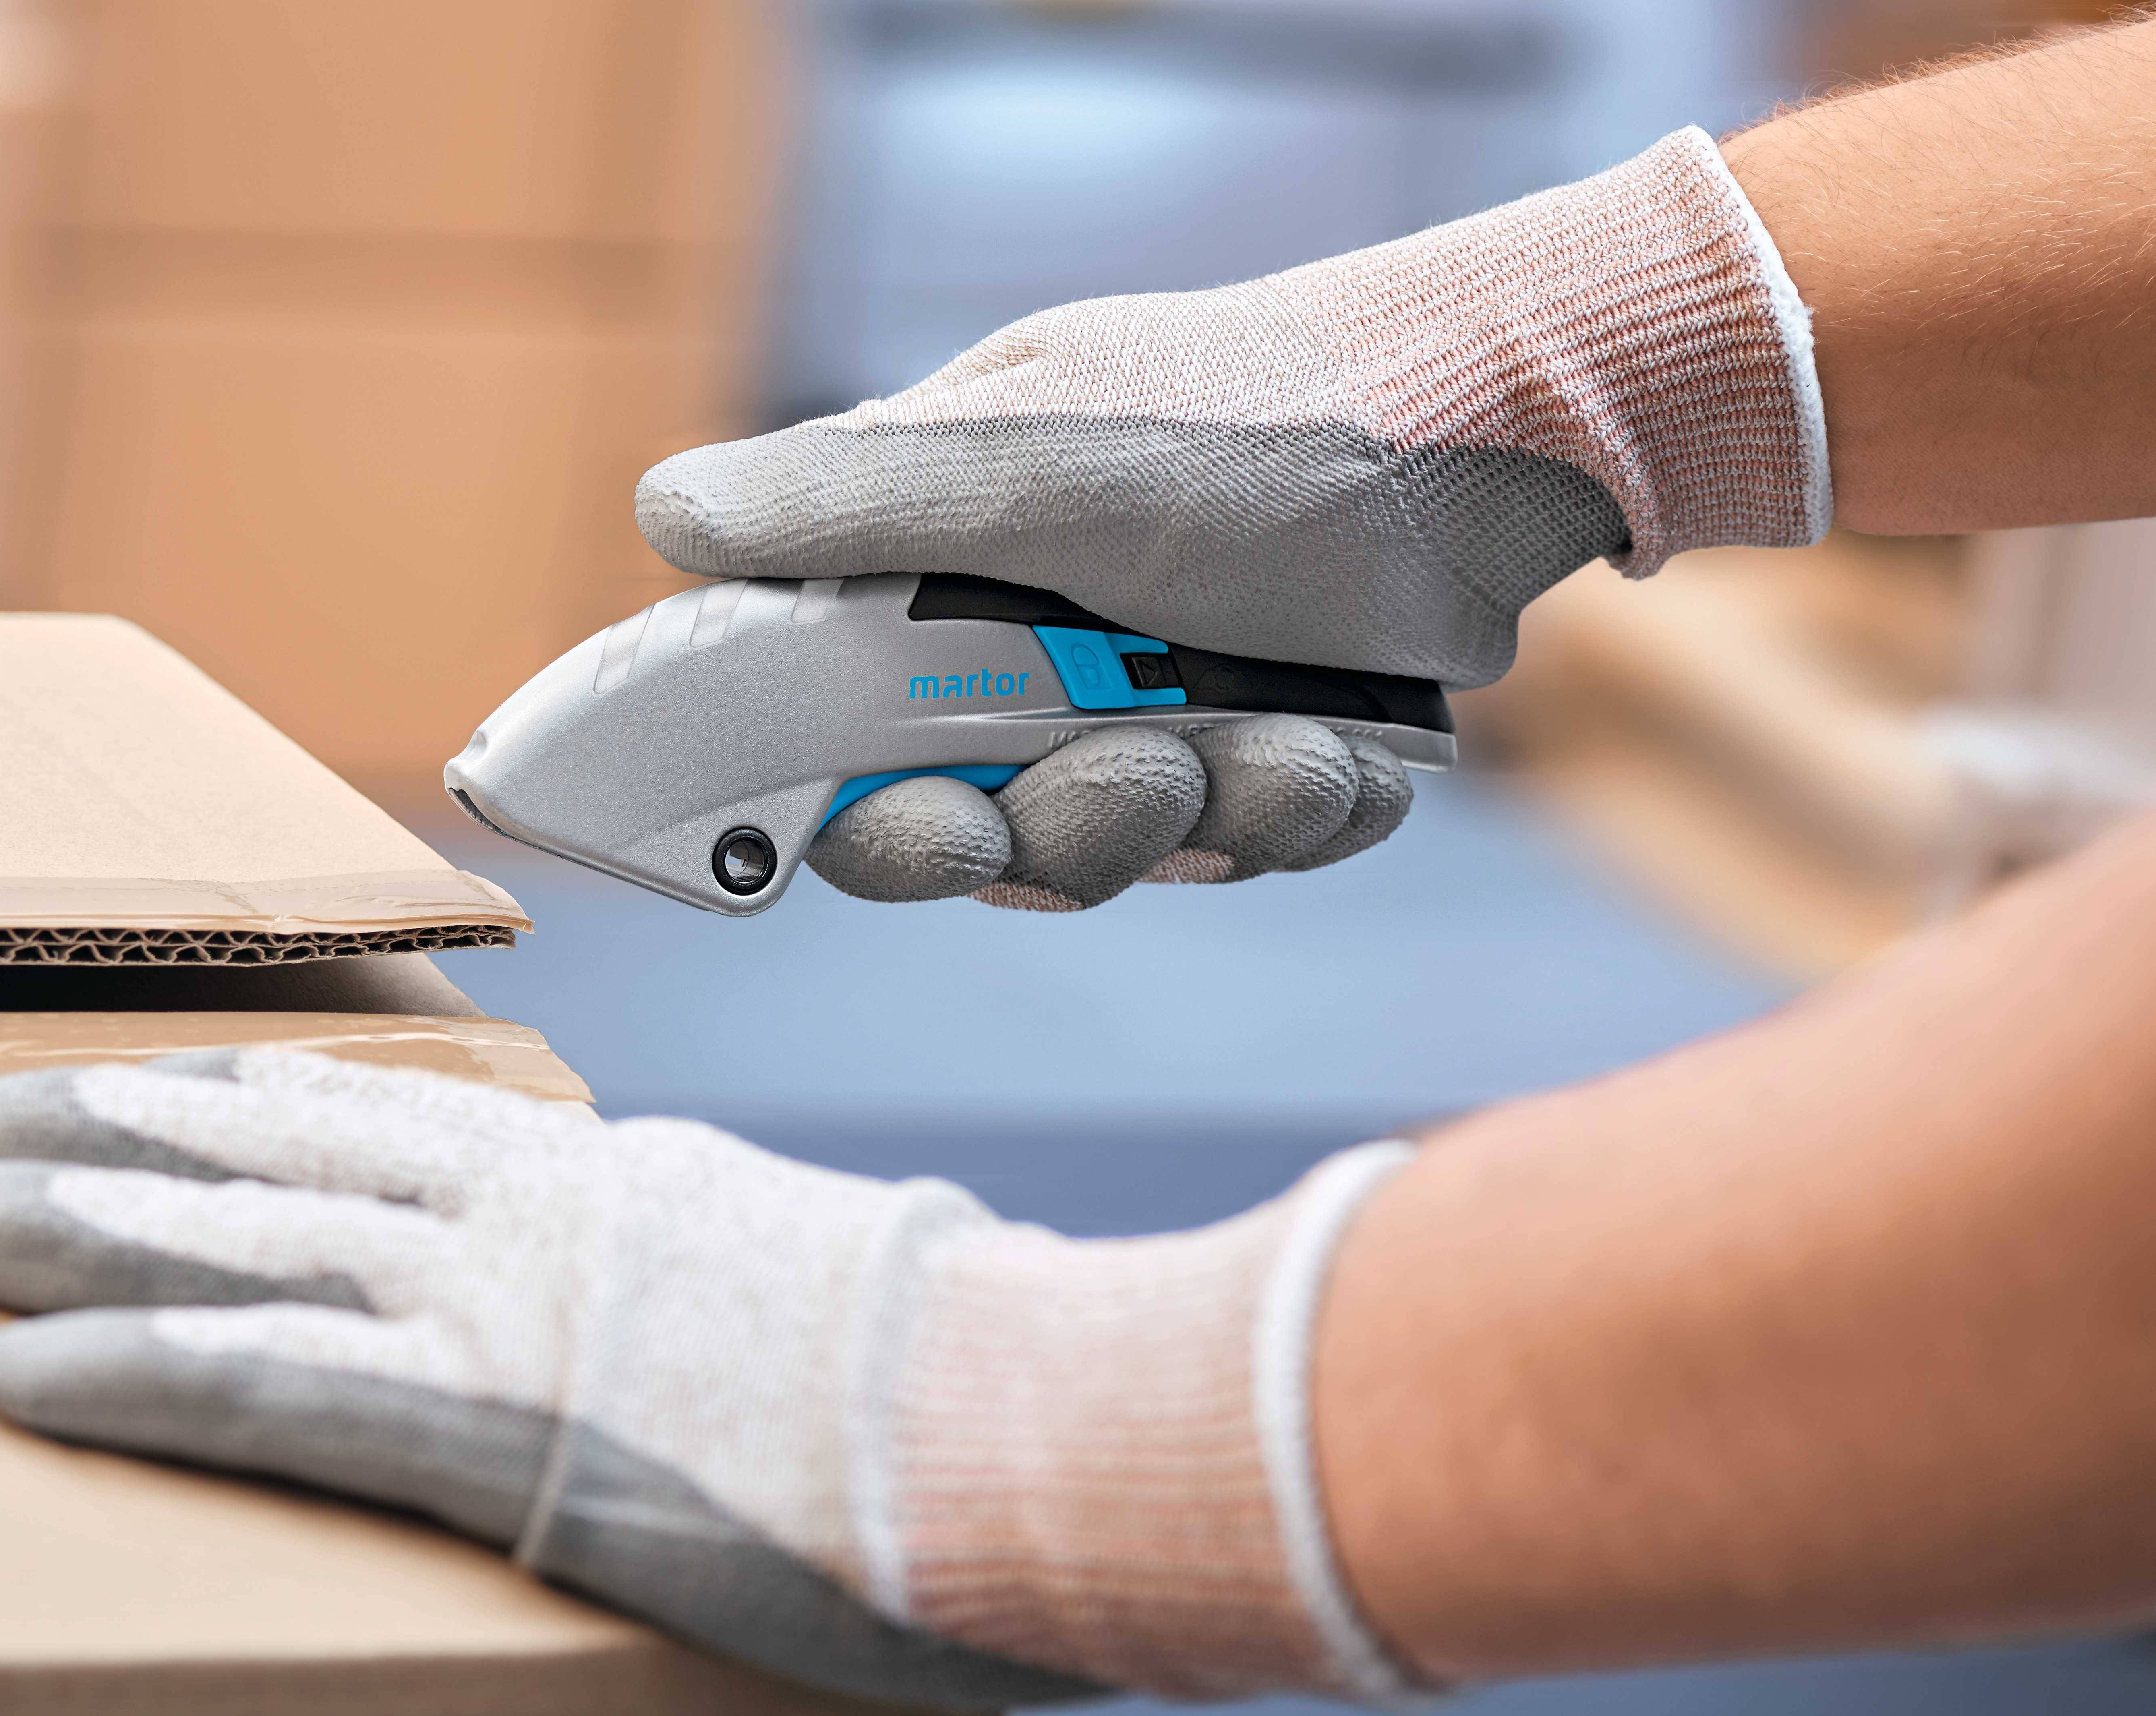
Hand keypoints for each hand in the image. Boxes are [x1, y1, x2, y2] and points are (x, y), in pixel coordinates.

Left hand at [0, 1050, 1420, 1709]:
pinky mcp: (496, 1429)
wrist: (1044, 1412)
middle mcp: (534, 1219)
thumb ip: (748, 1287)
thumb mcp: (837, 1295)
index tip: (134, 1083)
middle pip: (269, 1155)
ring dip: (62, 1236)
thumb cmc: (977, 1376)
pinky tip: (16, 1378)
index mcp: (614, 1186)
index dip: (235, 1098)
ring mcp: (507, 1311)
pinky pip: (269, 1394)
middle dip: (98, 1136)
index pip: (386, 1117)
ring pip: (230, 1247)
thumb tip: (751, 1309)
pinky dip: (132, 1378)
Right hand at [642, 130, 1825, 908]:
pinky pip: (1230, 855)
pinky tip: (1335, 752)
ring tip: (1276, 738)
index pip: (802, 724)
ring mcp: (1127, 707)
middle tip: (1134, 774)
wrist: (1492, 438)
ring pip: (1100, 856)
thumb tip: (663, 514)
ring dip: (1193, 819)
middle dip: (1047, 830)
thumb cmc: (1263, 419)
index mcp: (926, 574)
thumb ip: (849, 500)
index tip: (878, 831)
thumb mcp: (1039, 447)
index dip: (814, 803)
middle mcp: (1008, 651)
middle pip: (953, 829)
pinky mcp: (1239, 758)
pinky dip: (1286, 819)